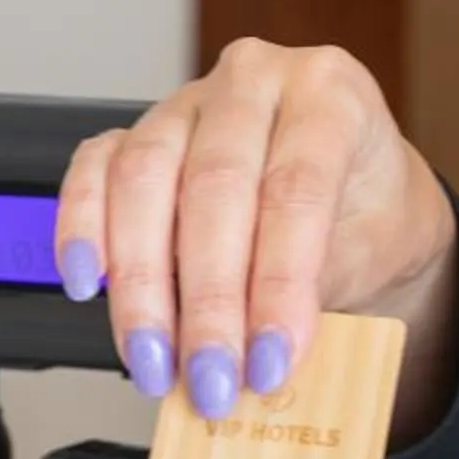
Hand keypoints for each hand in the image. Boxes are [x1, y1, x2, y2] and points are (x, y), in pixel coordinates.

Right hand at [54, 40, 458, 434]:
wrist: (358, 192)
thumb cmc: (369, 213)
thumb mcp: (376, 249)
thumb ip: (319, 296)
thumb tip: (262, 365)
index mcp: (331, 93)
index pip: (296, 188)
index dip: (280, 282)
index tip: (270, 358)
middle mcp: (255, 81)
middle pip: (215, 187)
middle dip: (209, 300)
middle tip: (211, 377)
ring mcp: (188, 101)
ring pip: (145, 180)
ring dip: (143, 286)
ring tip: (155, 360)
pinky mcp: (135, 130)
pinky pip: (94, 170)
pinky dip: (82, 228)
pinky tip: (89, 284)